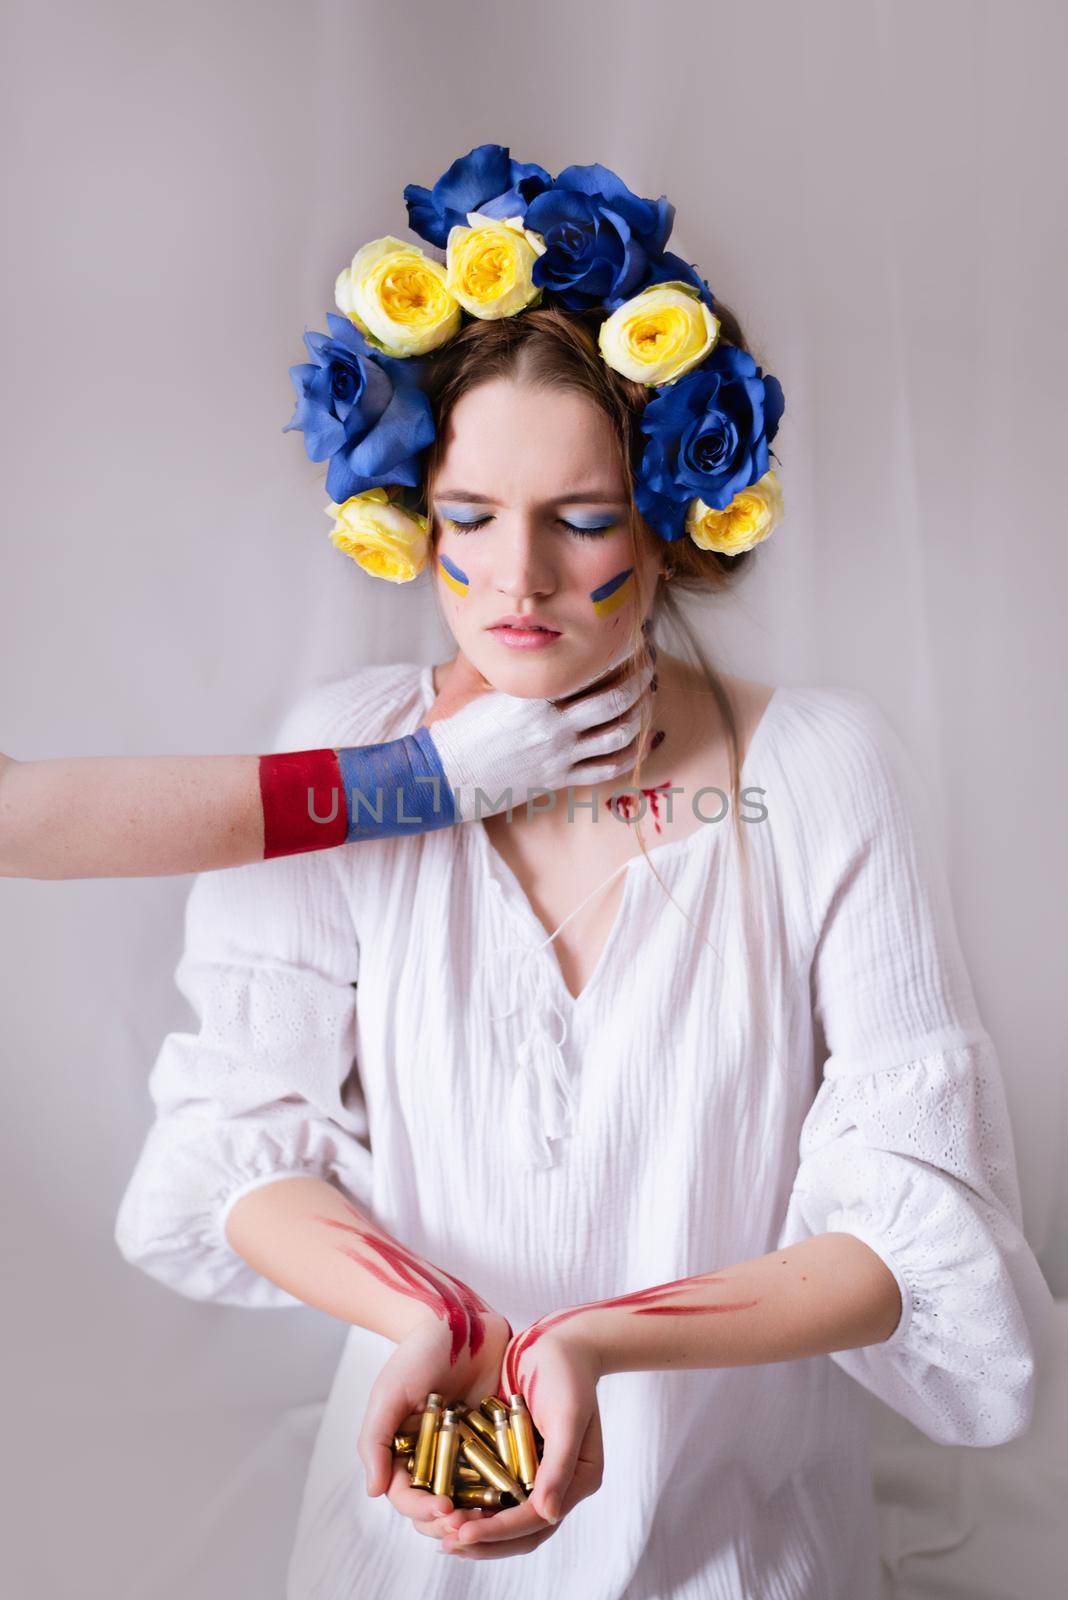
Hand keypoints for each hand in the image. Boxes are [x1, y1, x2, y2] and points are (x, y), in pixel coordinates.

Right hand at [357, 1308, 515, 1547]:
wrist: (458, 1320)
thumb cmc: (417, 1354)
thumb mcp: (390, 1393)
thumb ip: (377, 1441)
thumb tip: (373, 1492)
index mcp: (404, 1454)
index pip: (408, 1498)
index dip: (424, 1510)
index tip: (445, 1509)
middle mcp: (433, 1460)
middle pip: (438, 1510)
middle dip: (452, 1523)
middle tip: (470, 1522)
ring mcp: (465, 1453)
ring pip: (470, 1499)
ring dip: (480, 1515)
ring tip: (496, 1517)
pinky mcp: (494, 1440)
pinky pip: (500, 1472)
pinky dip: (505, 1488)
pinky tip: (517, 1493)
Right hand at [418, 650, 656, 821]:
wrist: (443, 775)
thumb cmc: (462, 729)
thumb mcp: (490, 691)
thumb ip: (523, 674)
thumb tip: (547, 652)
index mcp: (535, 696)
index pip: (588, 669)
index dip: (616, 654)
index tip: (629, 641)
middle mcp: (552, 724)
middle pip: (615, 699)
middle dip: (639, 680)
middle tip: (648, 666)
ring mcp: (558, 755)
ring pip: (619, 734)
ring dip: (639, 715)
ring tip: (645, 700)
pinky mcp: (558, 779)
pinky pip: (607, 768)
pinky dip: (629, 755)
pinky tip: (636, 742)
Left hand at [440, 1317, 603, 1560]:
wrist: (558, 1339)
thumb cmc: (567, 1372)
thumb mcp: (567, 1416)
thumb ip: (559, 1466)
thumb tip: (547, 1515)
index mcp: (578, 1479)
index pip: (536, 1519)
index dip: (499, 1530)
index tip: (463, 1532)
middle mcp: (558, 1483)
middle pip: (521, 1530)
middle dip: (484, 1540)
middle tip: (447, 1542)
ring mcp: (538, 1473)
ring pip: (505, 1515)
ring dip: (476, 1527)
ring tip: (442, 1534)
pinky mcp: (518, 1458)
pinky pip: (494, 1489)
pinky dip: (472, 1500)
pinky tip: (444, 1505)